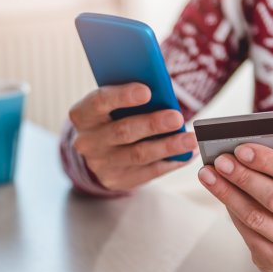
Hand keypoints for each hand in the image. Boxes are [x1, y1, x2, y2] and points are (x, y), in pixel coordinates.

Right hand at [69, 82, 196, 190]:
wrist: (98, 150)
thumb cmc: (113, 116)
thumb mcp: (113, 104)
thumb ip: (131, 97)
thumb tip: (163, 95)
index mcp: (82, 115)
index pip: (99, 102)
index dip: (123, 96)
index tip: (147, 91)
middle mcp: (86, 141)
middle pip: (123, 131)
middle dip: (152, 124)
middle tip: (177, 118)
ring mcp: (100, 164)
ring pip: (138, 155)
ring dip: (167, 146)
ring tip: (190, 139)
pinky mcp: (116, 181)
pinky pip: (148, 172)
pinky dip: (170, 162)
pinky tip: (187, 154)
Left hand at [197, 144, 272, 271]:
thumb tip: (245, 151)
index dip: (268, 160)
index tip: (242, 149)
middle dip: (244, 176)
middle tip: (221, 161)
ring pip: (256, 216)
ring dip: (228, 193)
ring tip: (209, 174)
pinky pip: (247, 231)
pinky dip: (230, 208)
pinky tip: (218, 192)